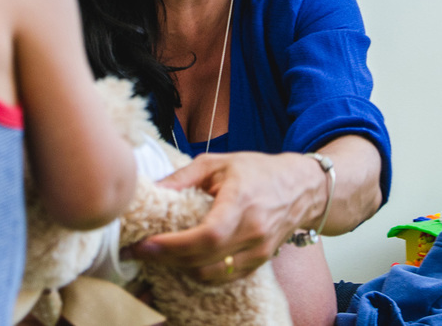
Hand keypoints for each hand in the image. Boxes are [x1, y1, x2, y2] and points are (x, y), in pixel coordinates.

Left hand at [127, 151, 324, 281]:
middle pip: (204, 259)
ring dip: (180, 269)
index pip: (207, 236)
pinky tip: (183, 262)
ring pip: (212, 274)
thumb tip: (152, 189)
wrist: (302, 188)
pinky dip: (200, 273)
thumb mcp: (219, 162)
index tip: (146, 244)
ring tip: (158, 256)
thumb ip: (184, 175)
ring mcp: (259, 250)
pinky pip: (224, 278)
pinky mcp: (260, 262)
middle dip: (166, 259)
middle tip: (138, 252)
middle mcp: (253, 231)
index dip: (174, 246)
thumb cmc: (259, 171)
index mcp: (242, 201)